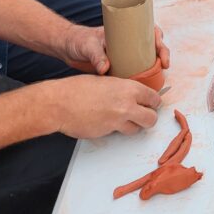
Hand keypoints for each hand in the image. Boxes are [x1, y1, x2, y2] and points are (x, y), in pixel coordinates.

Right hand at [44, 75, 160, 137]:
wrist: (59, 103)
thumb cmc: (78, 88)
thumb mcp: (106, 81)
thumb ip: (123, 89)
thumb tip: (133, 95)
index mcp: (129, 88)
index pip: (154, 98)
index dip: (153, 102)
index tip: (150, 104)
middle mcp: (127, 105)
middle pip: (152, 118)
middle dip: (148, 117)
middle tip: (142, 115)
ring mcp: (117, 120)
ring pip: (137, 129)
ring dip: (133, 126)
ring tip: (123, 120)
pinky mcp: (107, 132)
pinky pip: (119, 133)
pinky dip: (117, 130)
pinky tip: (108, 122)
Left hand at [66, 24, 170, 75]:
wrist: (67, 48)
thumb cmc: (79, 40)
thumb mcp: (88, 45)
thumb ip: (96, 56)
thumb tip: (105, 69)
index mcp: (125, 31)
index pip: (149, 31)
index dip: (159, 40)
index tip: (161, 51)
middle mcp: (128, 42)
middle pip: (152, 45)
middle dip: (163, 54)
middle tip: (165, 65)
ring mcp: (124, 54)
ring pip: (146, 58)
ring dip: (155, 66)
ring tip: (159, 77)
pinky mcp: (118, 66)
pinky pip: (135, 70)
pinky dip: (142, 76)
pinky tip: (146, 85)